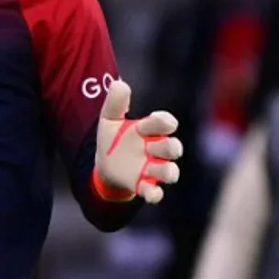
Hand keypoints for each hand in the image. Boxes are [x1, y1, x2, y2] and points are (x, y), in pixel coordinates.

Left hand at [94, 79, 181, 203]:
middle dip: (169, 147)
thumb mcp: (109, 119)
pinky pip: (155, 192)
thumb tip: (119, 84)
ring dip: (168, 171)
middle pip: (173, 147)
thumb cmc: (113, 139)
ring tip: (160, 170)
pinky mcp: (143, 184)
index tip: (154, 123)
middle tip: (153, 146)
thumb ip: (115, 103)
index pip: (165, 123)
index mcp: (148, 130)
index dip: (163, 122)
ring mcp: (151, 168)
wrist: (104, 165)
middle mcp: (155, 149)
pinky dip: (155, 194)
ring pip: (170, 171)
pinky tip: (152, 193)